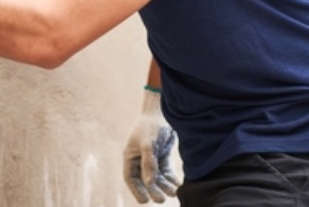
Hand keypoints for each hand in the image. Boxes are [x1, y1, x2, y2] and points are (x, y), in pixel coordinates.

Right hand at [123, 89, 180, 203]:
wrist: (162, 111)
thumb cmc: (151, 126)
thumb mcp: (149, 144)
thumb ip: (149, 164)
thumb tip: (149, 184)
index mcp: (130, 156)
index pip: (131, 178)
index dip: (136, 190)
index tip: (145, 200)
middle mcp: (139, 159)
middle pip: (145, 180)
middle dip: (153, 190)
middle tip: (162, 200)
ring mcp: (151, 158)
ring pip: (157, 177)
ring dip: (164, 185)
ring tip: (174, 192)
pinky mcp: (162, 156)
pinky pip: (165, 171)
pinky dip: (171, 178)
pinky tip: (178, 184)